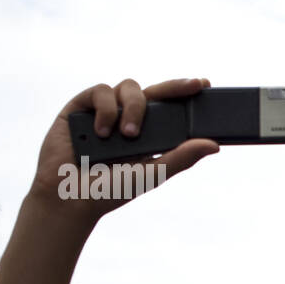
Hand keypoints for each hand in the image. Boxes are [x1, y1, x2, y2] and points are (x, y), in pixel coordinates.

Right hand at [28, 77, 219, 218]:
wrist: (70, 199)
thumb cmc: (111, 190)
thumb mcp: (152, 175)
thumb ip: (181, 158)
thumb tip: (214, 145)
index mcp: (148, 132)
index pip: (170, 107)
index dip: (186, 93)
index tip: (205, 84)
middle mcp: (127, 117)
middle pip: (154, 91)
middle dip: (175, 87)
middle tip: (193, 87)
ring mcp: (104, 110)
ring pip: (128, 87)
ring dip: (134, 107)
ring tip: (129, 135)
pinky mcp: (79, 107)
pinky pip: (100, 91)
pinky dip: (106, 109)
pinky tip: (103, 131)